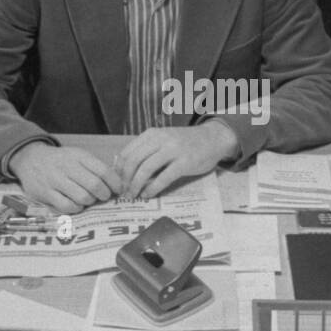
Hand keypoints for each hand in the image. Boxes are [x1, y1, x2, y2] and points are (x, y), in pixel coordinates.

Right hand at [9, 142, 121, 212]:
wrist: (30, 159)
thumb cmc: (60, 161)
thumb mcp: (78, 156)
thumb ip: (96, 167)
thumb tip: (118, 184)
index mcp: (79, 156)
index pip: (103, 171)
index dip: (115, 183)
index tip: (118, 190)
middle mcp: (67, 166)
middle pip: (95, 185)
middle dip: (104, 195)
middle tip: (103, 197)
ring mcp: (55, 180)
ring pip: (83, 197)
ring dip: (90, 202)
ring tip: (89, 199)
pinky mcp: (46, 193)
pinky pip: (67, 206)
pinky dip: (76, 208)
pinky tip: (76, 204)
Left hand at [116, 121, 238, 199]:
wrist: (213, 138)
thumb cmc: (186, 143)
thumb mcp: (163, 140)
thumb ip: (146, 150)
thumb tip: (123, 168)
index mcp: (152, 134)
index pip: (127, 152)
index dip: (118, 170)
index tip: (117, 183)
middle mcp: (160, 139)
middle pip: (133, 161)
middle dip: (125, 180)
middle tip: (123, 193)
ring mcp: (173, 150)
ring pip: (145, 169)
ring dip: (136, 186)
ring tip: (133, 196)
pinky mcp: (185, 162)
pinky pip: (163, 178)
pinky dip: (152, 189)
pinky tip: (148, 195)